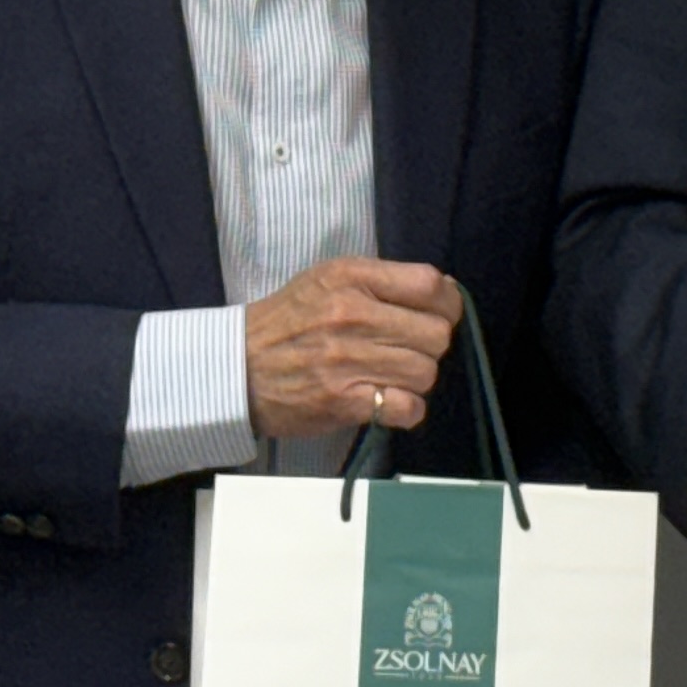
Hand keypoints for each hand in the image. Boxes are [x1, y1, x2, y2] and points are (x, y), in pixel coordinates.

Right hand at [245, 258, 456, 439]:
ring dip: (416, 379)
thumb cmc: (289, 320)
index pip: (429, 285)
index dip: (448, 303)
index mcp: (351, 278)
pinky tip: (388, 401)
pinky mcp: (343, 401)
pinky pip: (406, 407)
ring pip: (425, 372)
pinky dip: (406, 409)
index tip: (440, 315)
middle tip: (409, 350)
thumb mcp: (329, 279)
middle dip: (431, 346)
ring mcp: (347, 359)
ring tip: (392, 375)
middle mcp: (352, 314)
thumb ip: (382, 281)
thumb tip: (443, 290)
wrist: (238, 366)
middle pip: (436, 334)